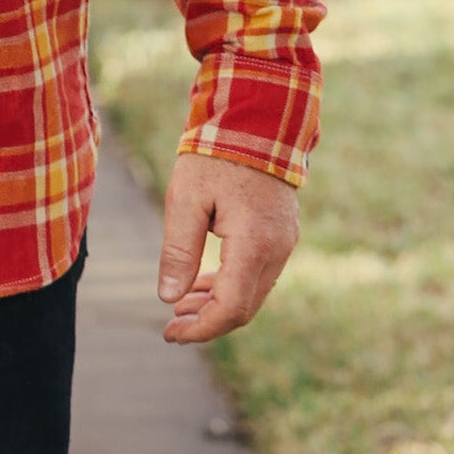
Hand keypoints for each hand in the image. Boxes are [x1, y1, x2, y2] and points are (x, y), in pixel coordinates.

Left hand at [158, 151, 298, 344]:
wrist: (255, 120)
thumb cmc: (215, 154)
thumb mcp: (185, 198)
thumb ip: (179, 250)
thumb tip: (169, 298)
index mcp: (253, 243)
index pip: (230, 307)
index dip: (200, 328)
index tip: (170, 333)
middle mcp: (277, 250)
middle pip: (244, 308)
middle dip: (207, 322)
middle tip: (171, 326)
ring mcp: (284, 243)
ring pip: (252, 293)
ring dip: (218, 304)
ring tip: (181, 306)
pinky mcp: (282, 235)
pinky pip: (258, 274)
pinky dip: (232, 284)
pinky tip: (204, 283)